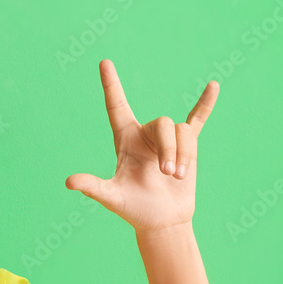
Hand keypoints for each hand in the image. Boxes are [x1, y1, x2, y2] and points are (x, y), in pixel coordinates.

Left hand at [65, 59, 217, 232]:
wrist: (161, 221)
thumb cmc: (133, 208)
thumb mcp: (111, 197)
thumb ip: (92, 187)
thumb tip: (69, 182)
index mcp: (124, 140)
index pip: (116, 106)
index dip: (110, 84)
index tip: (104, 62)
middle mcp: (144, 135)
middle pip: (162, 124)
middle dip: (169, 149)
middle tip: (168, 175)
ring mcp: (167, 140)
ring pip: (181, 132)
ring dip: (183, 155)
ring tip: (177, 177)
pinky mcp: (187, 147)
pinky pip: (197, 120)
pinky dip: (205, 104)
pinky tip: (213, 86)